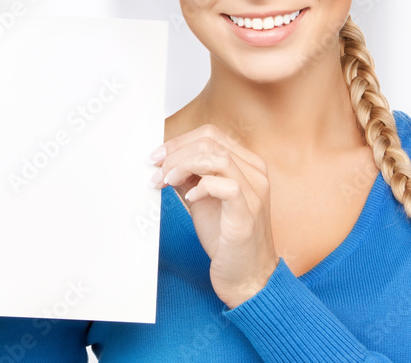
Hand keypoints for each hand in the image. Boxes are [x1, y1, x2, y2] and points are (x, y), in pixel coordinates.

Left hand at [151, 125, 279, 308]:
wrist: (246, 277)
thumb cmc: (226, 239)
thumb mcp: (202, 200)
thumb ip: (189, 177)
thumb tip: (164, 161)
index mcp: (247, 165)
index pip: (211, 134)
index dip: (179, 141)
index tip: (156, 156)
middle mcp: (255, 174)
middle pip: (211, 141)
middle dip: (176, 152)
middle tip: (155, 170)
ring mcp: (254, 193)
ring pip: (217, 157)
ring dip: (183, 165)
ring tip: (166, 181)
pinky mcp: (247, 214)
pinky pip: (225, 185)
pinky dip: (201, 187)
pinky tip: (190, 198)